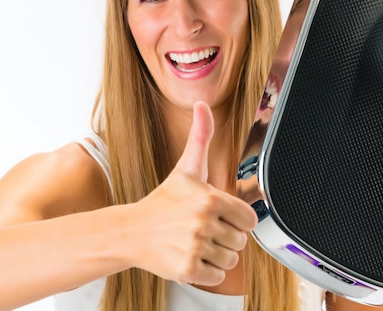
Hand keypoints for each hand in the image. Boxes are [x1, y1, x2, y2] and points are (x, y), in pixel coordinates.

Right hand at [127, 101, 257, 284]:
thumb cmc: (164, 201)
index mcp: (210, 198)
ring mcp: (195, 247)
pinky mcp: (187, 270)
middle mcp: (204, 223)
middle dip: (226, 237)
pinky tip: (190, 256)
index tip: (220, 216)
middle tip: (203, 229)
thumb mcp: (186, 168)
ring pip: (231, 260)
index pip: (249, 220)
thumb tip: (202, 105)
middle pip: (241, 241)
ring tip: (195, 242)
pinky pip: (217, 277)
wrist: (132, 231)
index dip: (237, 219)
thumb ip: (201, 136)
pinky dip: (207, 272)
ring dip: (216, 255)